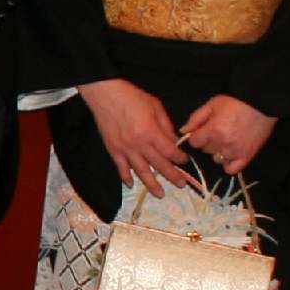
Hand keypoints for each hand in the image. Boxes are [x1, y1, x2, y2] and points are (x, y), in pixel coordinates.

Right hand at [82, 77, 190, 195]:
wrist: (105, 95)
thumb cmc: (132, 97)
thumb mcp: (155, 106)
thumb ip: (165, 125)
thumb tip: (172, 141)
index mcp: (151, 132)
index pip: (169, 151)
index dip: (179, 158)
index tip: (184, 161)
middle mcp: (139, 144)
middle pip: (159, 165)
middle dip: (172, 175)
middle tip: (181, 184)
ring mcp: (125, 149)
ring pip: (141, 171)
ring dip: (152, 184)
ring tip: (160, 194)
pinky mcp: (113, 150)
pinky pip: (121, 168)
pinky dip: (126, 177)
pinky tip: (131, 184)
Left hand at [181, 94, 277, 174]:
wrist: (261, 103)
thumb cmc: (236, 101)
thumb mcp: (212, 104)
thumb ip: (196, 118)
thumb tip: (183, 131)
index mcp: (213, 130)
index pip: (194, 143)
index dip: (197, 136)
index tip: (203, 131)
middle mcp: (223, 143)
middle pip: (205, 150)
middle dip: (208, 142)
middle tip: (218, 132)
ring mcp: (235, 152)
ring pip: (216, 159)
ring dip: (218, 152)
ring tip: (226, 141)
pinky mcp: (246, 156)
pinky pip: (231, 169)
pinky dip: (228, 164)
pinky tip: (230, 155)